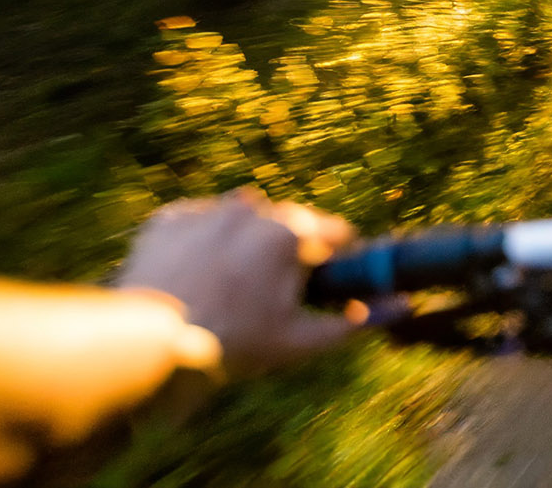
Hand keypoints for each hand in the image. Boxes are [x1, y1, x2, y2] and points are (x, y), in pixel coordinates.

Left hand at [117, 189, 363, 373]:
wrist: (147, 346)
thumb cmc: (233, 344)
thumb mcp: (301, 340)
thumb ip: (358, 321)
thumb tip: (404, 306)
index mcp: (290, 229)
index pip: (336, 233)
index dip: (337, 261)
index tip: (326, 286)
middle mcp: (250, 206)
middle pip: (287, 225)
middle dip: (286, 254)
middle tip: (269, 299)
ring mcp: (205, 209)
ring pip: (241, 223)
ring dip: (244, 246)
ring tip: (226, 291)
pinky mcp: (167, 219)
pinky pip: (199, 227)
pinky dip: (203, 247)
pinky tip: (194, 282)